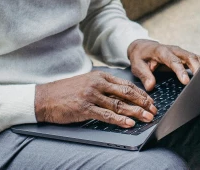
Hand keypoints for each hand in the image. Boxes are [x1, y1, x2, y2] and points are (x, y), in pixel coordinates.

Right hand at [34, 71, 157, 127]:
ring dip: (136, 112)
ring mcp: (91, 95)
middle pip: (126, 93)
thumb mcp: (86, 82)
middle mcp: (97, 83)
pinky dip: (120, 119)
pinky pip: (106, 115)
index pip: (125, 84)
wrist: (45, 98)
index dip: (140, 93)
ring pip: (119, 104)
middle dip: (143, 102)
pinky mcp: (85, 108)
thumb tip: (121, 94)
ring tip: (147, 117)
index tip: (150, 100)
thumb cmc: (66, 91)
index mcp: (100, 76)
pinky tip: (129, 123)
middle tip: (154, 109)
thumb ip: (103, 86)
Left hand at [127, 39, 199, 90]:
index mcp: (161, 51)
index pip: (173, 61)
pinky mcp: (184, 56)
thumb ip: (144, 75)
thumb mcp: (137, 66)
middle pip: (189, 57)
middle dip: (197, 68)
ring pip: (195, 57)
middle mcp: (174, 50)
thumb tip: (151, 86)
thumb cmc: (140, 57)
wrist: (142, 47)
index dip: (181, 71)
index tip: (186, 81)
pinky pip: (196, 59)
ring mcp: (180, 52)